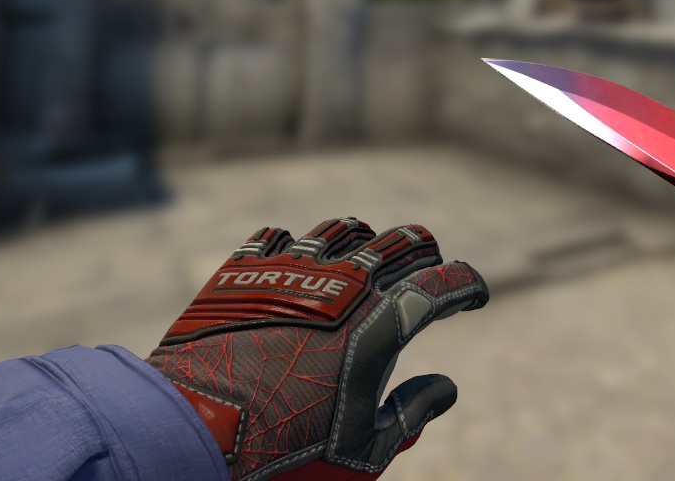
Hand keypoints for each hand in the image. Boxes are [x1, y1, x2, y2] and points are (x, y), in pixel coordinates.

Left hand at [147, 217, 488, 478]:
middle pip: (404, 241)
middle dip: (425, 250)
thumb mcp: (362, 446)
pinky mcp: (248, 265)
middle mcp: (347, 281)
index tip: (472, 296)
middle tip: (426, 266)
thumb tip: (447, 388)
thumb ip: (412, 413)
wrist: (202, 419)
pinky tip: (291, 260)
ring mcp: (295, 265)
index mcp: (384, 322)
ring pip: (344, 228)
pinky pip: (276, 236)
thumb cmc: (289, 441)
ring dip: (363, 239)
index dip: (469, 286)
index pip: (447, 283)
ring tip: (362, 254)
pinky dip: (291, 246)